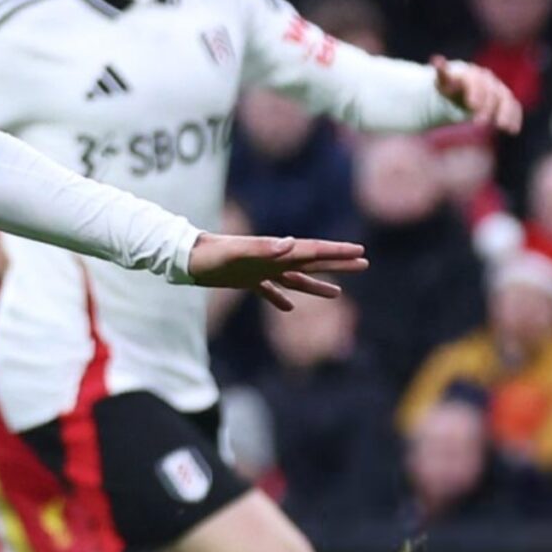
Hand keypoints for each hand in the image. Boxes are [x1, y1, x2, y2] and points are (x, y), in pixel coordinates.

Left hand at [186, 233, 367, 310]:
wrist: (187, 258)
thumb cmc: (211, 255)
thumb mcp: (238, 253)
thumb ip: (264, 249)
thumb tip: (290, 243)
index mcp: (276, 251)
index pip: (313, 251)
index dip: (337, 252)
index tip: (360, 252)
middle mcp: (272, 259)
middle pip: (312, 262)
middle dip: (338, 263)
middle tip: (364, 263)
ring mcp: (260, 270)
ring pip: (296, 278)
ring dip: (317, 284)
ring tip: (338, 293)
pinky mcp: (246, 280)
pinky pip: (269, 291)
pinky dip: (281, 298)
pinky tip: (288, 308)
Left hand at [431, 57, 523, 131]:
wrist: (461, 87)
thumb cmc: (451, 85)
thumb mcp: (443, 81)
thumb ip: (442, 72)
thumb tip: (436, 60)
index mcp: (472, 74)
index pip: (476, 82)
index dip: (475, 93)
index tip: (472, 106)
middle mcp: (488, 80)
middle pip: (491, 92)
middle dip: (487, 107)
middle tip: (479, 123)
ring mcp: (498, 88)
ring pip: (505, 98)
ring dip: (505, 112)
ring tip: (502, 127)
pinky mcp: (505, 99)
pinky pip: (513, 106)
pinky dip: (515, 117)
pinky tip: (513, 130)